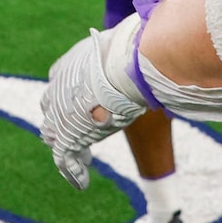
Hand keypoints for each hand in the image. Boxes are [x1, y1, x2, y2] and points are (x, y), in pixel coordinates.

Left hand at [39, 16, 148, 187]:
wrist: (126, 64)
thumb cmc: (134, 52)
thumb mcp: (133, 46)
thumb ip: (142, 48)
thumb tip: (169, 38)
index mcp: (68, 65)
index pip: (59, 83)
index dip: (68, 97)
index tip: (82, 107)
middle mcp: (57, 88)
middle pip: (52, 108)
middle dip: (62, 121)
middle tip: (79, 135)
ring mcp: (59, 112)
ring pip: (54, 133)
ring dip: (67, 147)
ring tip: (81, 162)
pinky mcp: (66, 134)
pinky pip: (64, 157)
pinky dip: (72, 171)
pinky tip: (82, 184)